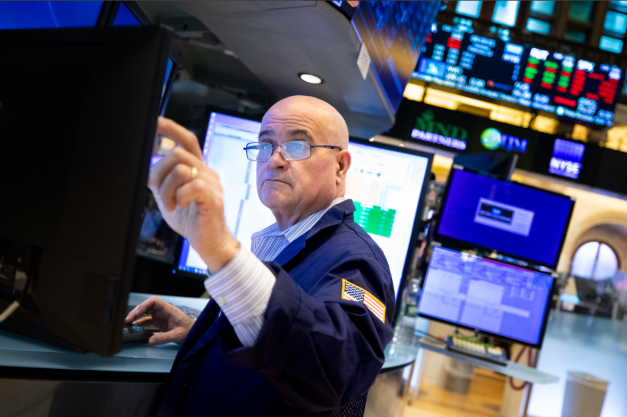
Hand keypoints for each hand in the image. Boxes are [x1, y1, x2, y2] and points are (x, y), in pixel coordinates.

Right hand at [125, 296, 194, 344]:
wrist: (194, 333)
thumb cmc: (189, 330)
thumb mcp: (177, 335)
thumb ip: (164, 337)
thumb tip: (150, 341)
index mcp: (168, 309)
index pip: (154, 301)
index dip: (144, 305)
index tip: (137, 313)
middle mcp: (163, 311)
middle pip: (147, 306)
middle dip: (137, 311)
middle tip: (128, 319)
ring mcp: (161, 316)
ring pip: (146, 312)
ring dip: (137, 316)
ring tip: (128, 322)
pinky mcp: (159, 322)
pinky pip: (148, 320)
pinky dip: (140, 322)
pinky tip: (135, 326)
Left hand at [149, 117, 239, 271]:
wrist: (209, 241)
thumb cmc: (191, 219)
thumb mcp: (170, 195)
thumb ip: (163, 181)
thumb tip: (146, 170)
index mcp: (197, 168)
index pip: (188, 140)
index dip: (171, 129)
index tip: (155, 121)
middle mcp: (206, 172)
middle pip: (177, 154)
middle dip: (159, 173)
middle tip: (157, 192)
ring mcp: (212, 184)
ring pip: (181, 169)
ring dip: (167, 189)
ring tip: (169, 204)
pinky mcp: (213, 198)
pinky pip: (192, 186)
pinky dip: (179, 196)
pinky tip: (179, 206)